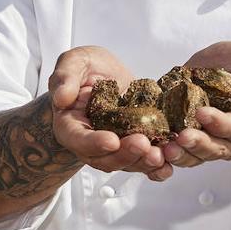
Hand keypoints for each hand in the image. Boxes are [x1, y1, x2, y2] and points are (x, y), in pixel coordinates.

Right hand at [48, 46, 172, 180]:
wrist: (104, 77)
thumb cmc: (85, 68)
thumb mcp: (74, 62)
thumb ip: (65, 77)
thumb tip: (62, 97)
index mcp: (70, 124)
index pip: (77, 138)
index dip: (93, 143)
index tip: (111, 141)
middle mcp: (90, 143)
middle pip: (104, 158)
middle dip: (124, 155)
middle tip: (143, 145)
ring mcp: (113, 147)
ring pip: (125, 163)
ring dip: (142, 163)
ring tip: (159, 155)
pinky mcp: (132, 146)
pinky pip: (142, 161)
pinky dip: (155, 167)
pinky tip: (168, 165)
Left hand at [160, 41, 230, 167]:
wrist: (216, 70)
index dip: (221, 124)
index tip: (202, 114)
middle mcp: (229, 140)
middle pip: (215, 149)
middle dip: (197, 145)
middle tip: (180, 137)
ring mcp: (205, 143)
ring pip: (193, 157)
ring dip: (178, 155)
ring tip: (162, 150)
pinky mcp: (184, 142)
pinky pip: (174, 155)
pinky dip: (161, 158)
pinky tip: (149, 152)